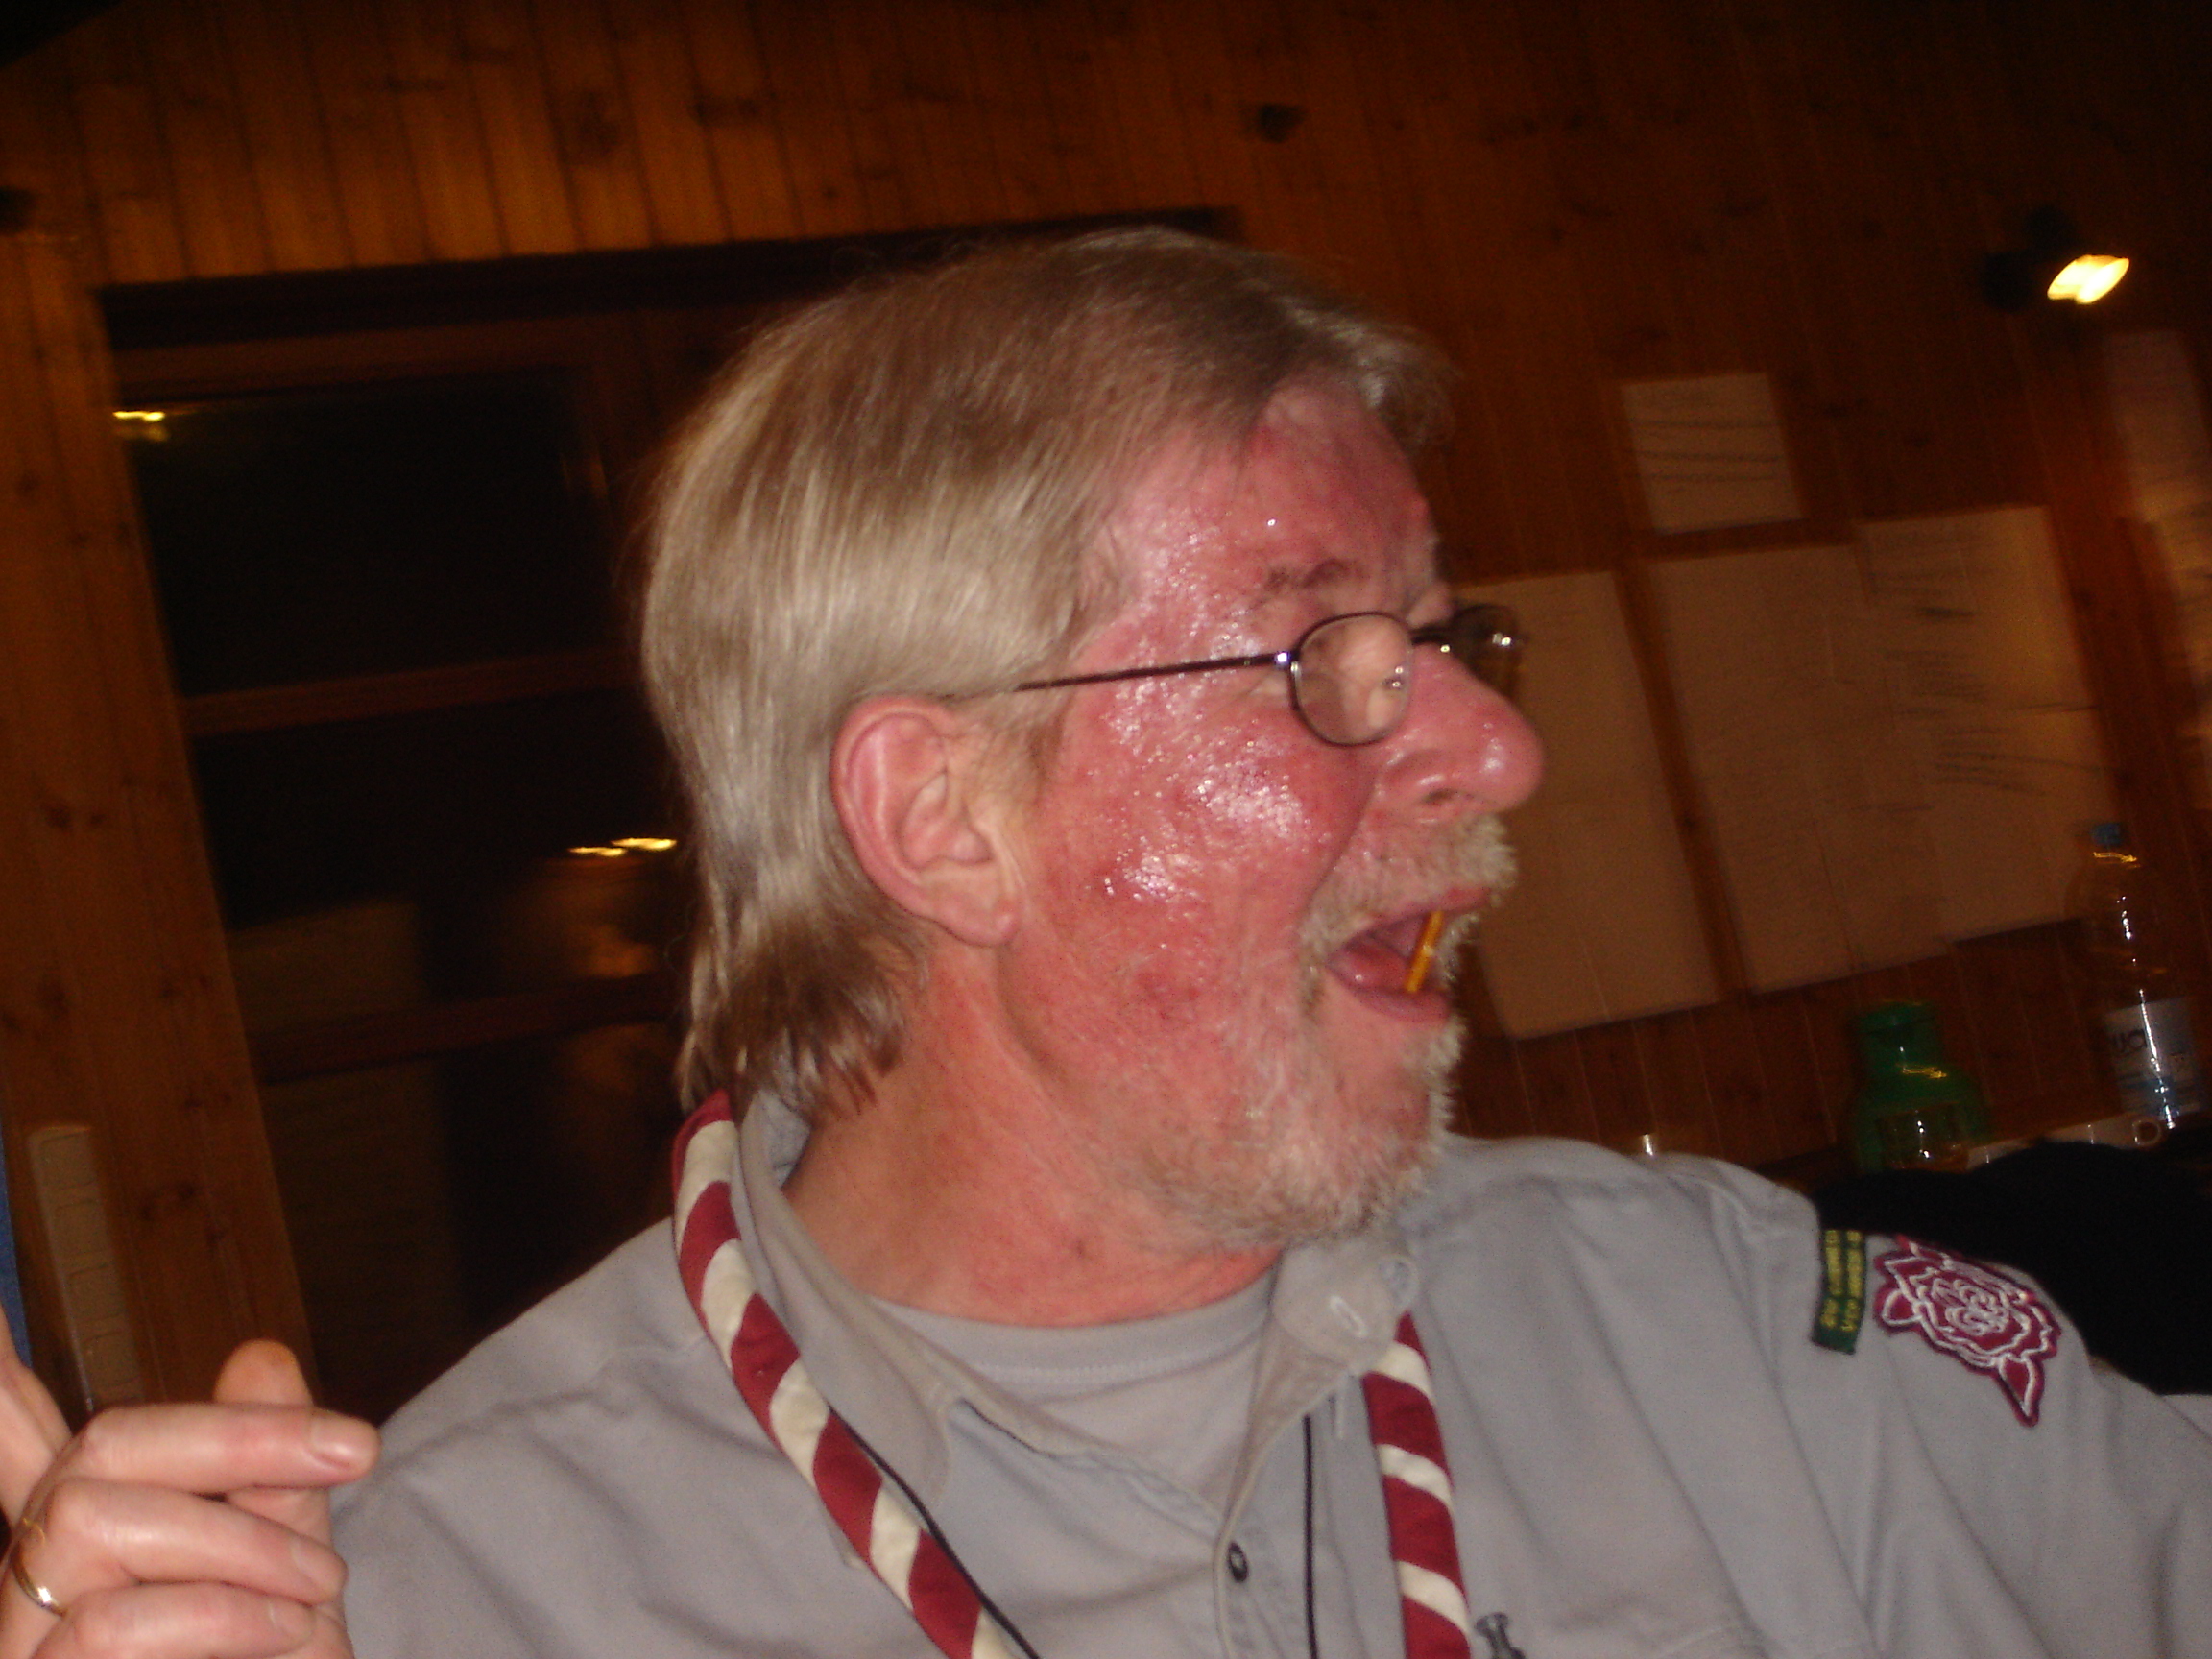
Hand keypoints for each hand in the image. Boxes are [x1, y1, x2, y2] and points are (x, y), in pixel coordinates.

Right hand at [0, 1340, 376, 1657]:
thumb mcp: (287, 1581)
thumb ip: (270, 1480)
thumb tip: (257, 1355)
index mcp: (86, 1556)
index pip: (13, 1439)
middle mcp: (30, 1597)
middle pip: (95, 1454)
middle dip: (238, 1437)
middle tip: (358, 1453)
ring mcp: (24, 1647)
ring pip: (87, 1523)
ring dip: (237, 1536)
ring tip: (322, 1587)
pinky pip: (104, 1626)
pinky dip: (221, 1611)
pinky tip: (289, 1633)